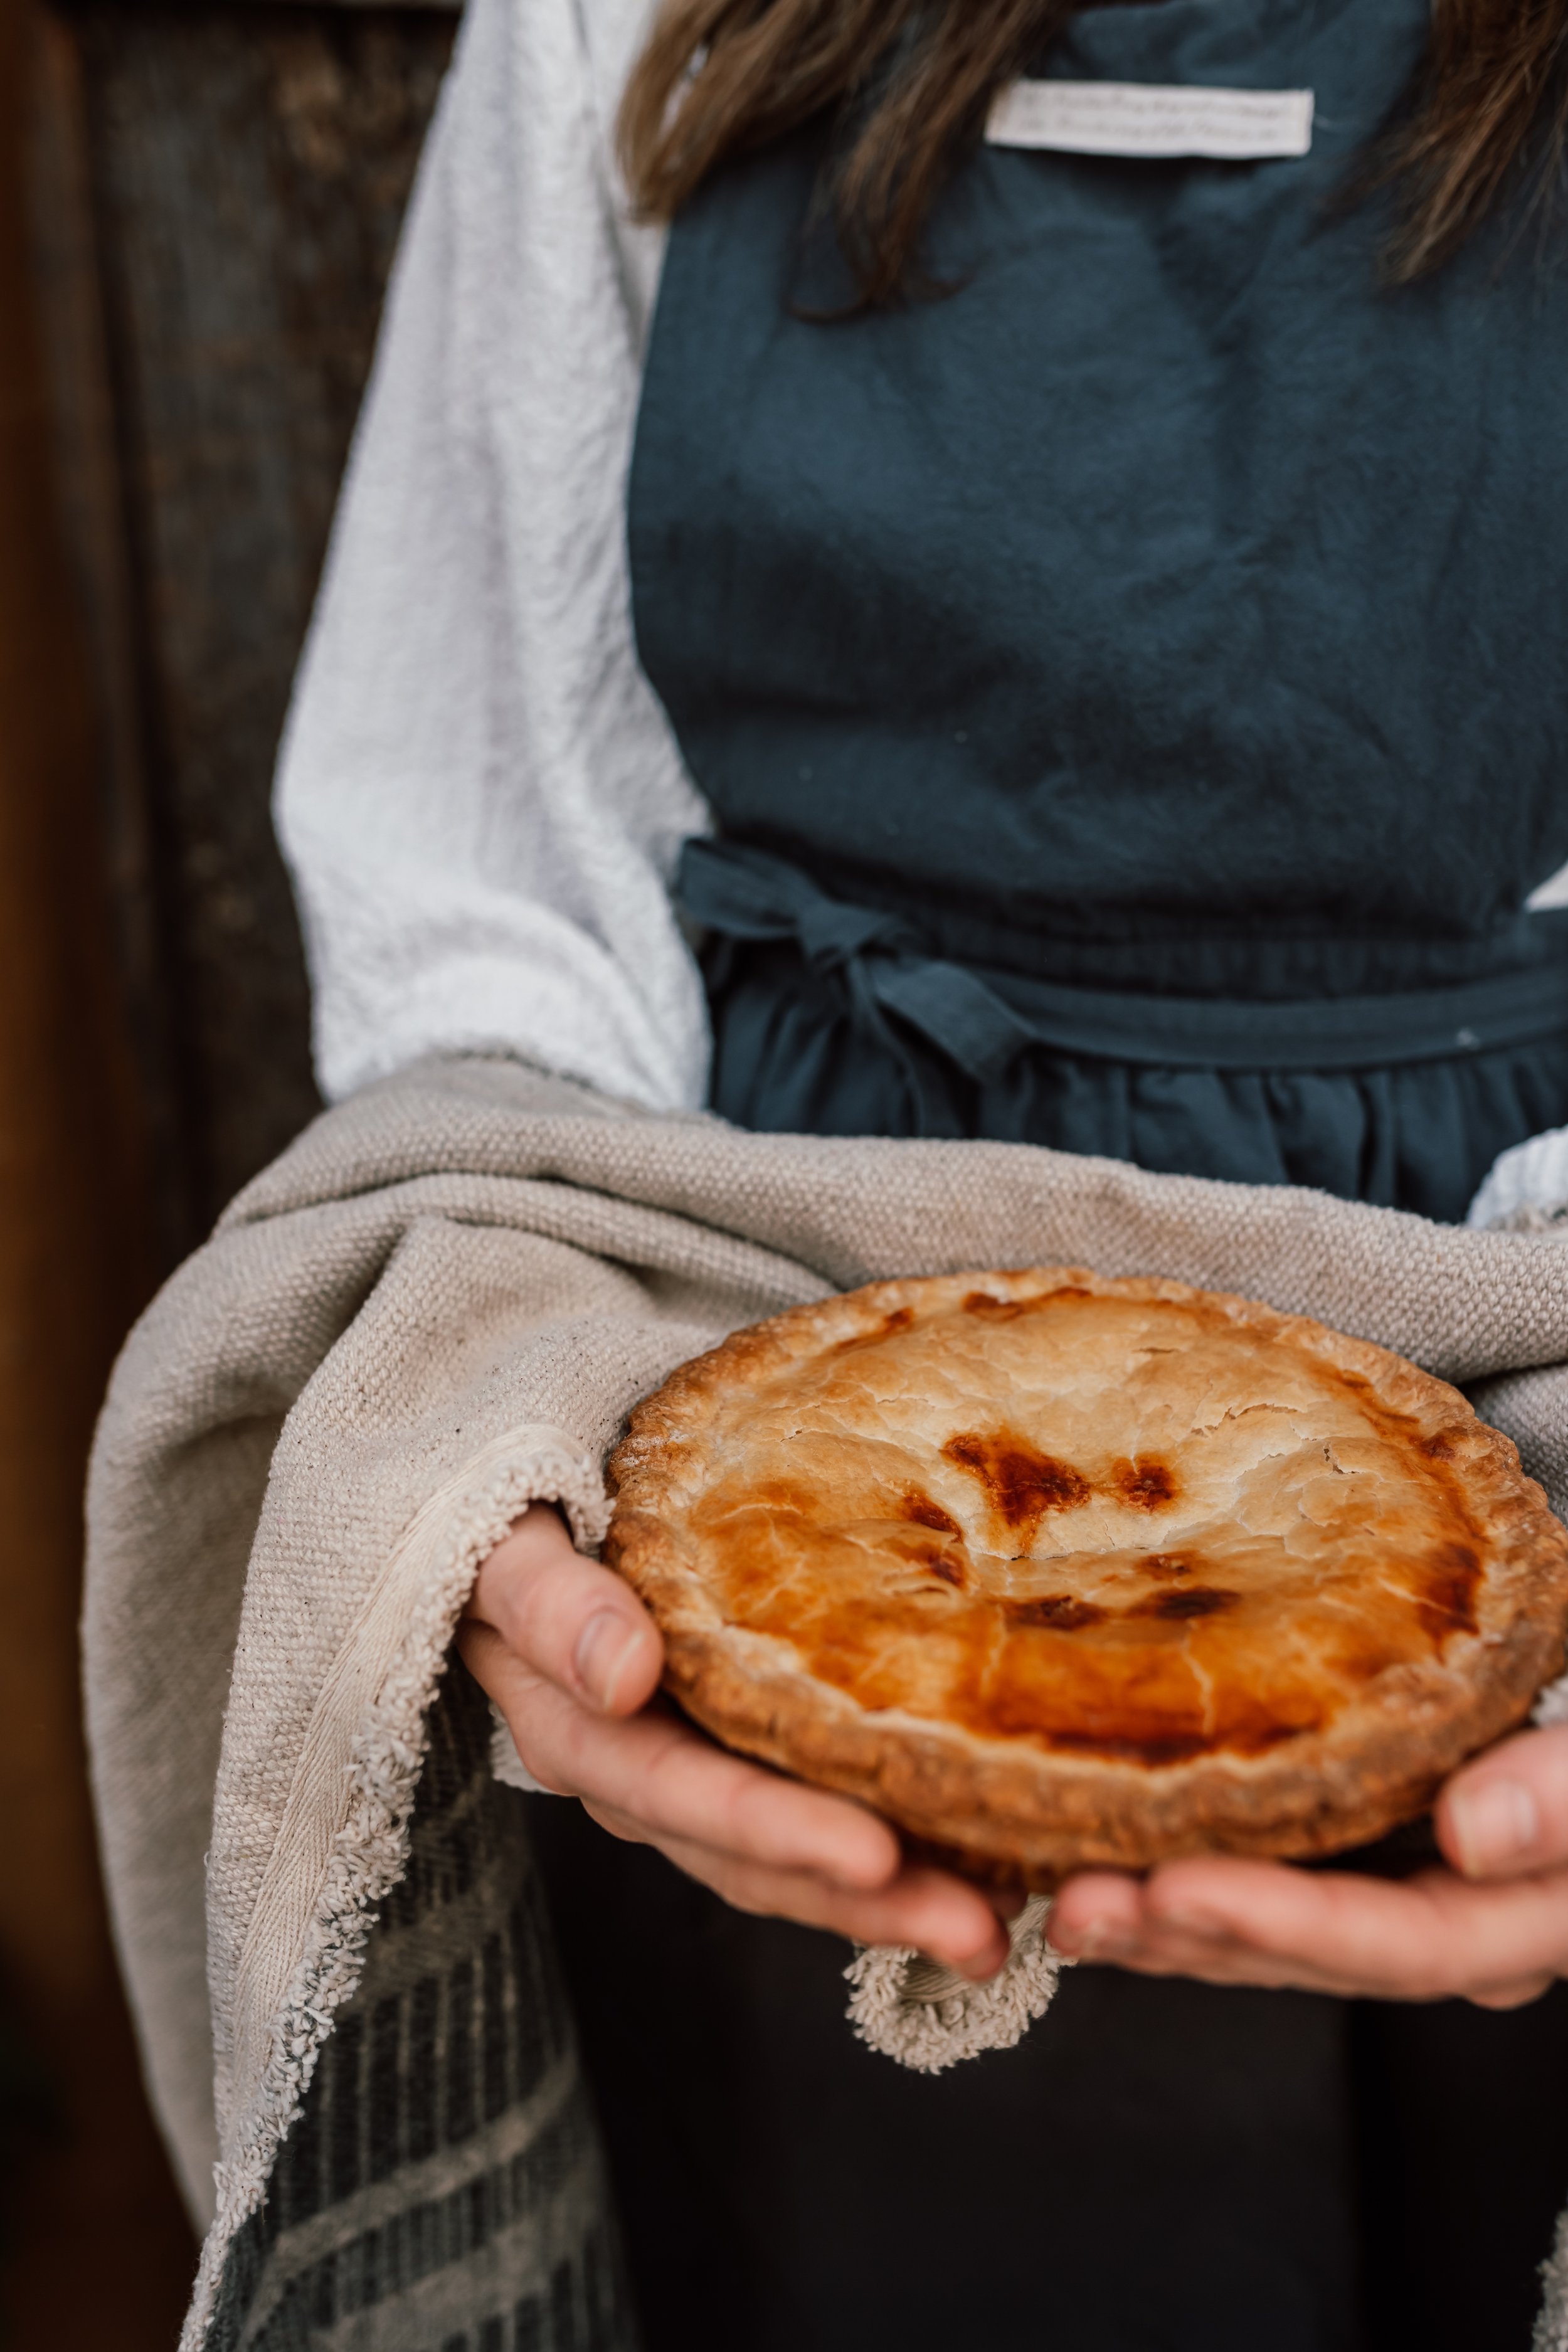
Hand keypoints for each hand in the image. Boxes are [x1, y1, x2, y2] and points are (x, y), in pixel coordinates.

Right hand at [458, 1504, 1009, 1976]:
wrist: (508, 1522)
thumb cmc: (512, 1521)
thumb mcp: (511, 1548)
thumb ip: (553, 1605)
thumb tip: (624, 1674)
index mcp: (578, 1732)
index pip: (685, 1794)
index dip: (778, 1830)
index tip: (878, 1857)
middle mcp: (638, 1779)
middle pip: (755, 1859)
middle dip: (869, 1903)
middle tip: (983, 1930)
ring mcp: (688, 1776)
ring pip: (790, 1863)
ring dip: (894, 1902)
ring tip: (1003, 1920)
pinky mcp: (731, 1755)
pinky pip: (809, 1817)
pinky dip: (889, 1850)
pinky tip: (978, 1859)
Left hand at [1048, 1723, 1567, 2006]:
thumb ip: (1560, 1801)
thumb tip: (1473, 1833)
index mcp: (1514, 1922)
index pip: (1389, 1940)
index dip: (1278, 1922)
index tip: (1176, 1888)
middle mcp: (1446, 1931)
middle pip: (1305, 1953)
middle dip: (1183, 1933)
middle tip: (1078, 1901)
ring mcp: (1398, 1900)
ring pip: (1267, 1936)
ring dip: (1159, 1924)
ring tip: (1062, 1896)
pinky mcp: (1358, 1857)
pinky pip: (1263, 1885)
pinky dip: (1180, 1882)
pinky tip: (1101, 1863)